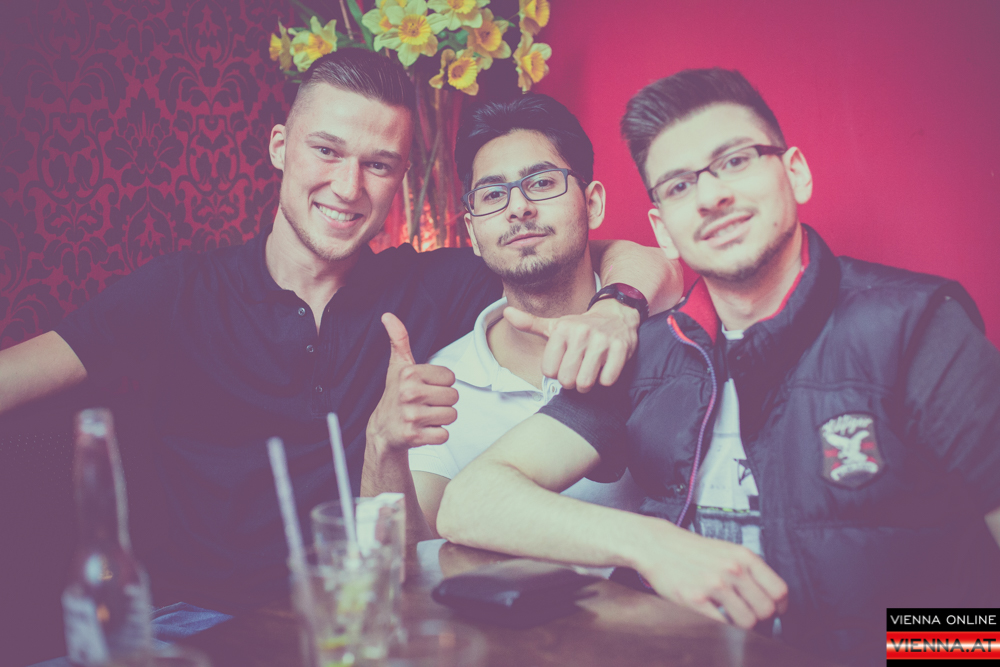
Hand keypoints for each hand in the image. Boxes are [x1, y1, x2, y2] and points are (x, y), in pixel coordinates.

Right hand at [366, 313, 458, 454]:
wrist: (383, 430)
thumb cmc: (395, 395)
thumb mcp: (397, 366)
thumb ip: (399, 340)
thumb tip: (388, 315)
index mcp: (409, 373)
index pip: (450, 377)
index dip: (440, 384)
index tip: (424, 388)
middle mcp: (409, 393)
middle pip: (454, 397)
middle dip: (443, 402)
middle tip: (425, 405)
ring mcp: (411, 416)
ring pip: (451, 416)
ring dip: (441, 419)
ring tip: (424, 417)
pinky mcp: (413, 436)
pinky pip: (444, 435)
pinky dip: (437, 435)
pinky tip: (423, 430)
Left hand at [503, 298, 638, 391]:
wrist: (617, 314)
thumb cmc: (580, 327)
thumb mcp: (555, 325)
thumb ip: (530, 323)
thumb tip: (507, 313)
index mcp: (561, 329)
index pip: (549, 371)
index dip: (557, 372)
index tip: (564, 362)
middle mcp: (581, 333)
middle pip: (567, 380)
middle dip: (572, 381)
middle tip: (578, 369)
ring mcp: (602, 340)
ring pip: (586, 383)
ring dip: (588, 383)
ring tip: (590, 370)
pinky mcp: (621, 348)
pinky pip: (607, 380)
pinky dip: (606, 379)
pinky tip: (606, 366)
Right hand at [637, 528, 788, 628]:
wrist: (658, 545)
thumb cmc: (694, 551)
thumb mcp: (728, 551)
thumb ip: (750, 571)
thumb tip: (772, 599)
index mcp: (743, 556)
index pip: (779, 591)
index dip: (779, 606)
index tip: (774, 611)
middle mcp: (732, 570)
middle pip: (766, 610)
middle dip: (760, 617)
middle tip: (748, 613)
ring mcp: (714, 585)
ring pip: (748, 621)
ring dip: (741, 624)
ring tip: (729, 615)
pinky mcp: (695, 599)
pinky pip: (723, 625)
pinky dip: (722, 626)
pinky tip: (714, 614)